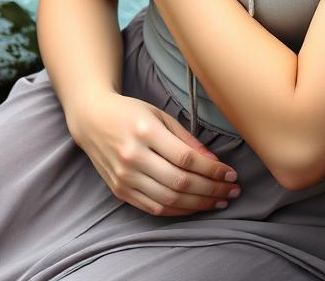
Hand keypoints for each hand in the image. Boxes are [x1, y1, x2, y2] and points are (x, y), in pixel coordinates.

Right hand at [70, 91, 241, 216]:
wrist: (92, 119)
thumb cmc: (131, 113)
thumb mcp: (160, 115)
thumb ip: (187, 139)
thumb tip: (214, 161)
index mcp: (145, 131)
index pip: (186, 158)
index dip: (212, 170)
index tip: (231, 174)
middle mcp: (133, 156)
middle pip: (179, 182)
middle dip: (211, 190)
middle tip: (232, 191)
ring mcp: (124, 176)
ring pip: (168, 199)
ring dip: (198, 204)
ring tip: (219, 201)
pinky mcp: (119, 191)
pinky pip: (153, 207)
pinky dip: (178, 210)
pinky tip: (195, 206)